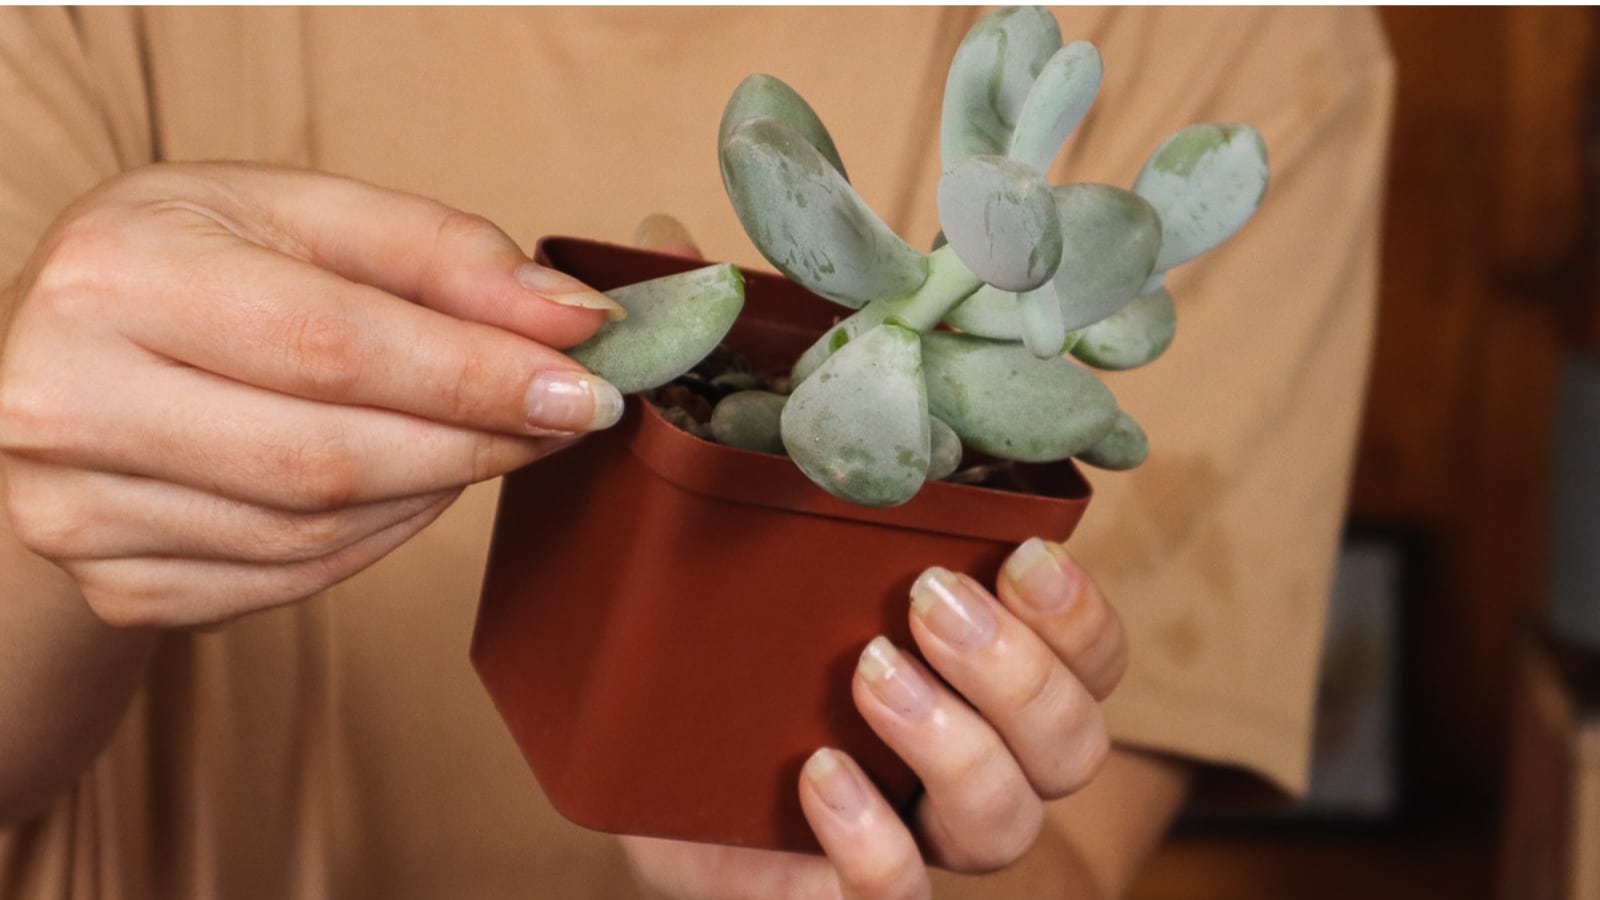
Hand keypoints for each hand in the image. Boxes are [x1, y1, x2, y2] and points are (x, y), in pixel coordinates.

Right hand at [0, 162, 626, 627]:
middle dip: (475, 441)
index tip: (584, 387)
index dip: (475, 374)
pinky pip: (295, 581)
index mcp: (116, 278)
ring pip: (320, 532)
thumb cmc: (190, 268)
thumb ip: (441, 253)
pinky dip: (382, 536)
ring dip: (438, 489)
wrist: (54, 359)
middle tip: (562, 417)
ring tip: (488, 436)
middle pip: (328, 458)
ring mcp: (80, 513)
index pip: (332, 345)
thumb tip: (573, 319)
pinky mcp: (119, 587)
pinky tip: (413, 484)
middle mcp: (66, 401)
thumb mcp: (301, 216)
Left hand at [621, 217, 1124, 897]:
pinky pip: (904, 897)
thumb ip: (708, 378)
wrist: (630, 774)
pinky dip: (878, 843)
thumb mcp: (709, 495)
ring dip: (964, 742)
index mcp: (973, 659)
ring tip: (873, 673)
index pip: (1090, 647)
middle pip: (1079, 737)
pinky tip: (818, 776)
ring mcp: (915, 827)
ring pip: (1013, 818)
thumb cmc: (707, 625)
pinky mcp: (844, 891)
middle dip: (1022, 668)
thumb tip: (667, 237)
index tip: (1025, 550)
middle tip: (926, 601)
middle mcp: (971, 747)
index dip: (1081, 609)